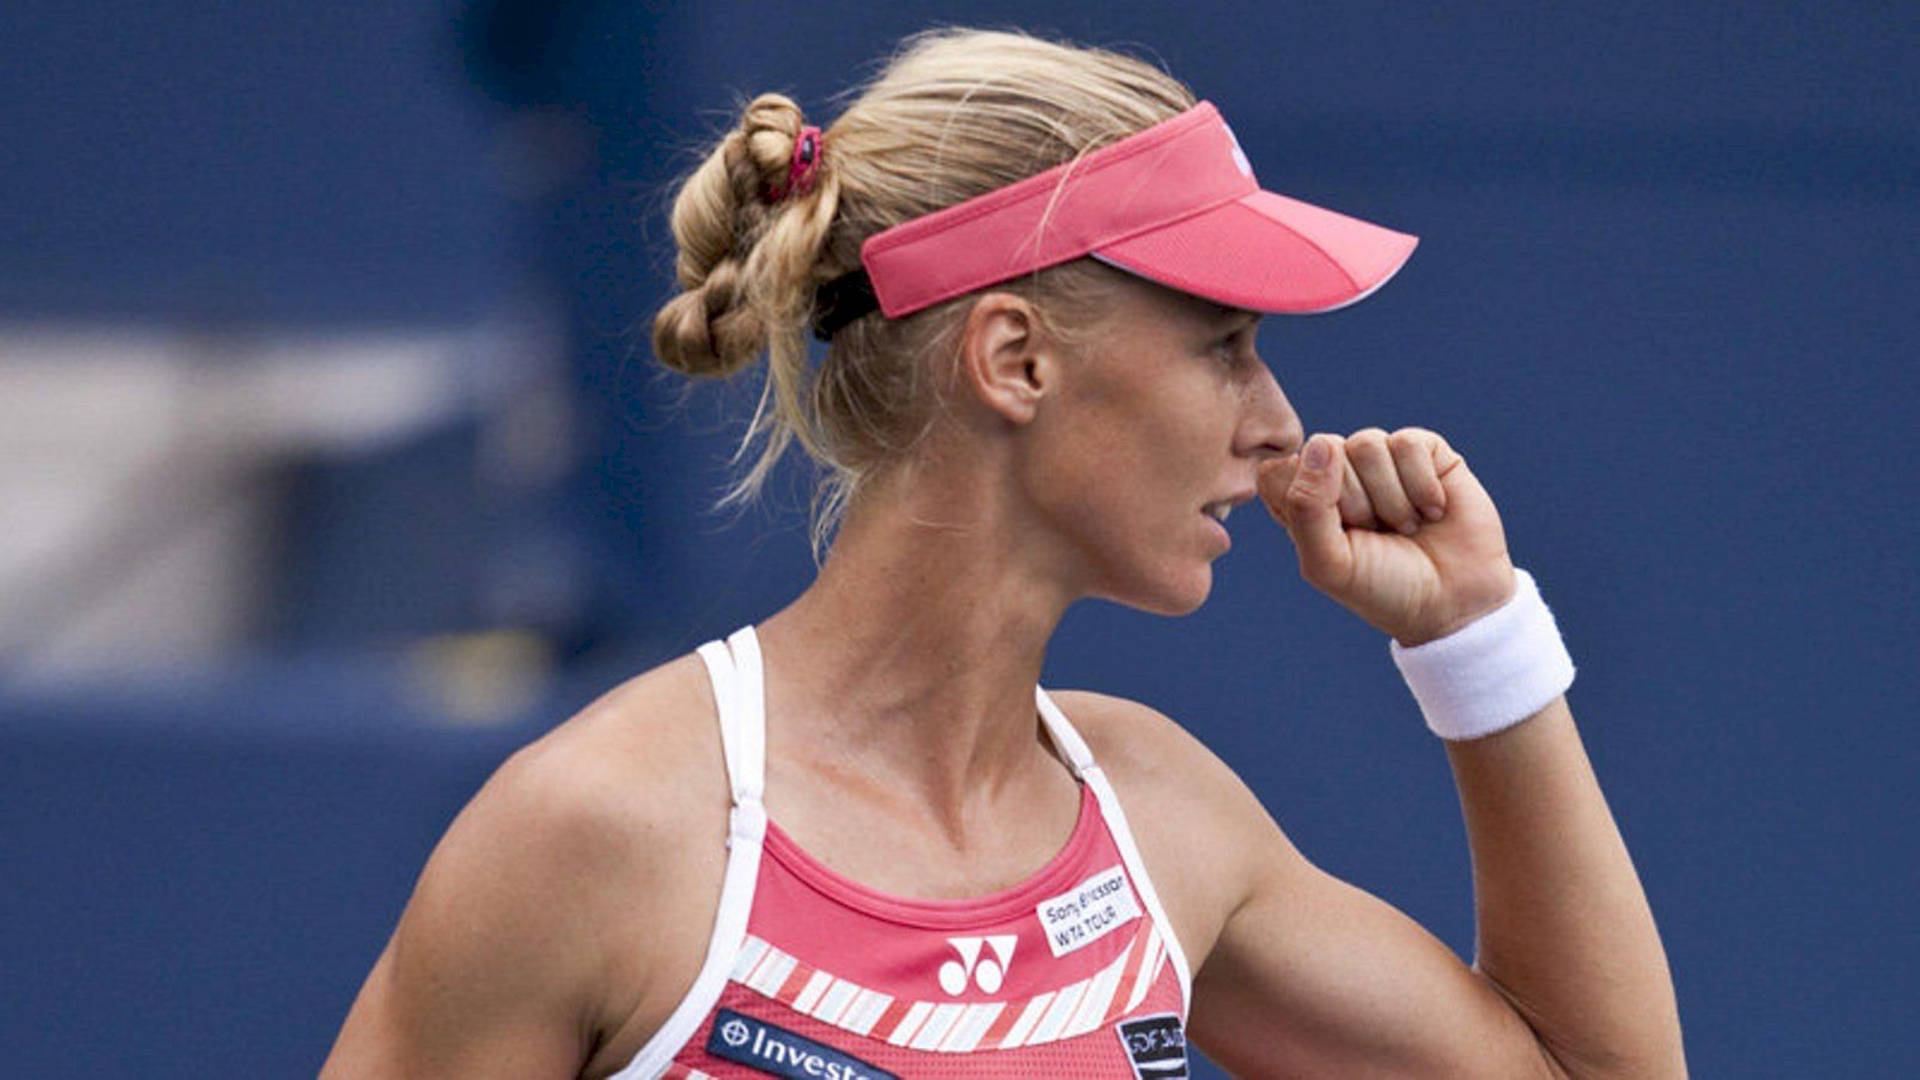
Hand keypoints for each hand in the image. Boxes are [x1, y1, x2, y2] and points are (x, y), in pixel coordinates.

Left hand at [1258, 428, 1514, 644]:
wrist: (1454, 601)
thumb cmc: (1383, 586)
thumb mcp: (1329, 563)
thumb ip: (1306, 507)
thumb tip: (1321, 444)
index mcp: (1302, 501)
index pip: (1276, 472)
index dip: (1306, 502)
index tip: (1336, 540)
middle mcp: (1337, 473)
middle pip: (1324, 451)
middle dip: (1355, 503)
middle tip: (1377, 534)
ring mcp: (1379, 459)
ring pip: (1366, 444)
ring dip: (1391, 498)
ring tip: (1406, 526)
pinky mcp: (1423, 451)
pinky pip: (1407, 444)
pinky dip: (1421, 485)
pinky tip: (1433, 511)